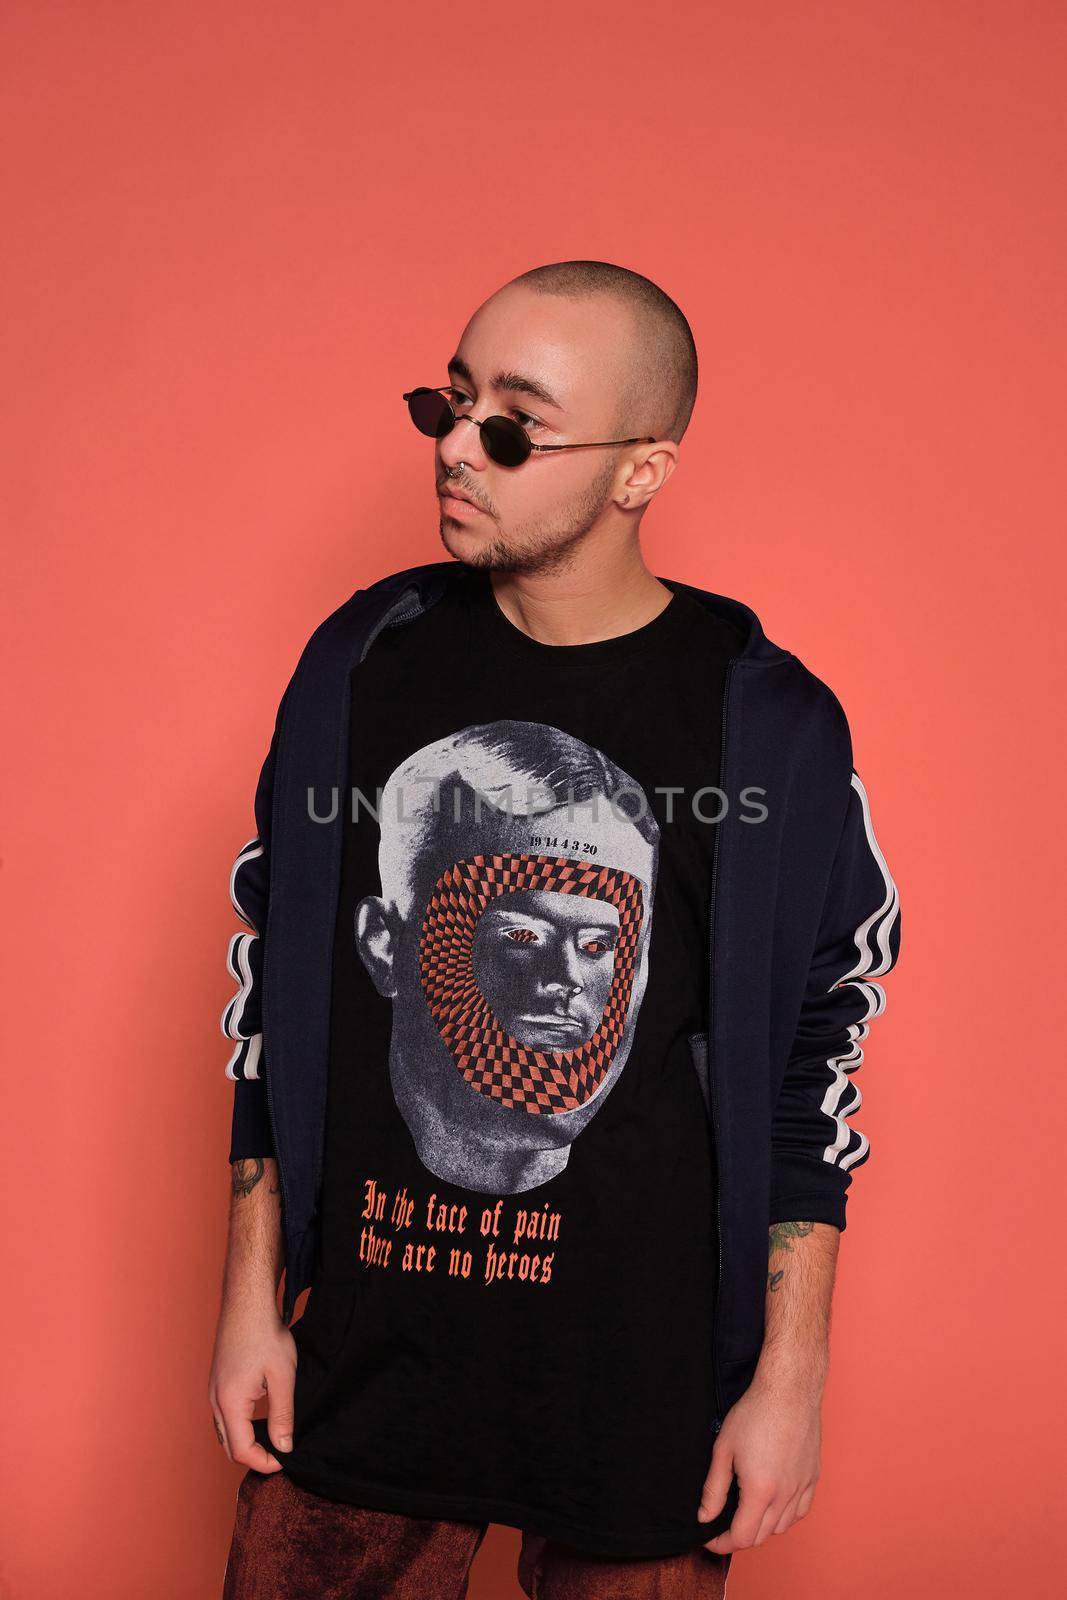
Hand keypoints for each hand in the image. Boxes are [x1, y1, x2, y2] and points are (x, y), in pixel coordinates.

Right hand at [208, 1297, 296, 1472]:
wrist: (247, 1302)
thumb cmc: (265, 1334)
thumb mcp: (283, 1376)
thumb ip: (283, 1415)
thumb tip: (284, 1447)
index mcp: (230, 1403)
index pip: (242, 1451)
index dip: (264, 1462)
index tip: (285, 1460)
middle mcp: (215, 1400)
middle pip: (229, 1446)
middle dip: (254, 1456)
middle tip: (280, 1453)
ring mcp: (213, 1390)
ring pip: (224, 1432)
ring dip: (245, 1441)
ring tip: (272, 1438)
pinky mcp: (217, 1382)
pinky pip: (223, 1416)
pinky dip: (239, 1426)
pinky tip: (258, 1419)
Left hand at [696, 1369, 821, 1551]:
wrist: (789, 1390)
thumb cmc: (755, 1413)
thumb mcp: (723, 1449)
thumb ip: (713, 1488)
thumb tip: (705, 1516)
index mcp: (760, 1491)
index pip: (742, 1538)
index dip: (721, 1544)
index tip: (709, 1538)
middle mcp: (785, 1495)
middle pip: (761, 1536)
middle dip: (739, 1536)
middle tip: (722, 1525)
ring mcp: (802, 1487)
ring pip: (781, 1527)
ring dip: (762, 1527)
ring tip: (746, 1511)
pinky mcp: (812, 1477)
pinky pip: (800, 1511)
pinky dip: (785, 1516)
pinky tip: (773, 1503)